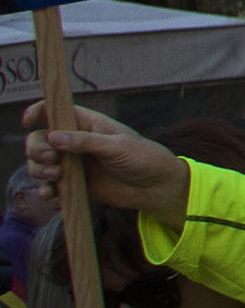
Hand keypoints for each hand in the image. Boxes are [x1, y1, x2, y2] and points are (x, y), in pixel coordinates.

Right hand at [20, 106, 181, 220]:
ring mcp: (73, 164)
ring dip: (38, 170)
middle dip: (37, 150)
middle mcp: (76, 142)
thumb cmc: (143, 158)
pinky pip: (49, 186)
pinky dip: (45, 190)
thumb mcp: (117, 146)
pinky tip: (51, 195)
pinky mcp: (74, 184)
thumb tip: (53, 137)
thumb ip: (85, 142)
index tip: (27, 121)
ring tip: (55, 176)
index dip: (39, 111)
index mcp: (89, 124)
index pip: (57, 112)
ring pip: (40, 164)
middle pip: (40, 140)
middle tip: (53, 160)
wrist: (154, 187)